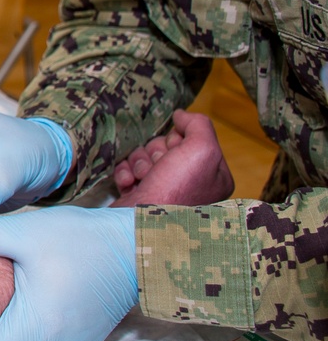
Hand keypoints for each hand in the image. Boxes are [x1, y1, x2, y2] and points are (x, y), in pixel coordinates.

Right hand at [112, 109, 233, 206]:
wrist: (140, 224)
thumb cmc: (176, 191)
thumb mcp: (201, 150)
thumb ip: (198, 124)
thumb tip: (182, 115)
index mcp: (213, 176)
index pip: (191, 139)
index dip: (179, 141)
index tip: (177, 153)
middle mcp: (191, 185)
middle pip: (166, 146)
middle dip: (156, 152)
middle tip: (158, 168)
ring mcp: (164, 192)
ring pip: (146, 156)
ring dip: (139, 162)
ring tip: (142, 178)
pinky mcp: (140, 197)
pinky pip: (129, 171)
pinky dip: (126, 173)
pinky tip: (130, 184)